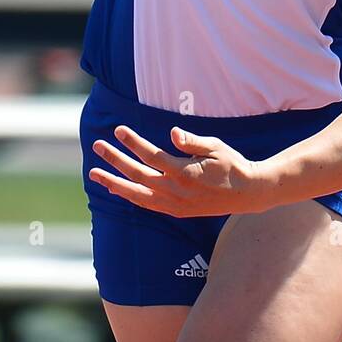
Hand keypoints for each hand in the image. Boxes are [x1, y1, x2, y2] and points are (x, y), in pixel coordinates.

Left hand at [89, 124, 267, 217]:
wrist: (246, 193)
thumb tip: (173, 133)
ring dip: (114, 183)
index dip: (133, 143)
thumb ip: (192, 141)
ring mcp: (174, 204)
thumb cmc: (231, 164)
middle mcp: (175, 191)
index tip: (119, 130)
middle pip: (138, 175)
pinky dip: (129, 196)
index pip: (151, 156)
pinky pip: (147, 204)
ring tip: (95, 174)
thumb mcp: (215, 147)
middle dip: (115, 160)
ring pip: (137, 194)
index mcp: (184, 172)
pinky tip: (116, 189)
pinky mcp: (176, 211)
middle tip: (97, 146)